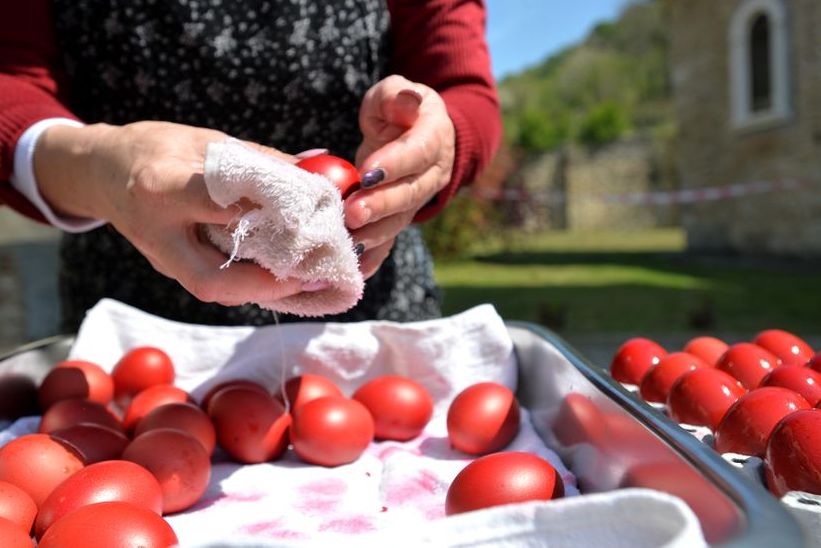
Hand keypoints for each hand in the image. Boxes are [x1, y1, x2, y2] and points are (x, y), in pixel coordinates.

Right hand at [34, 121, 307, 305]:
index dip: (260, 215)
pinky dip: (250, 283)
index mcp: (162, 187)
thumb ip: (256, 160)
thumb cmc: (155, 148)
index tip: (304, 214)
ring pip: (214, 291)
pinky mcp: (170, 269)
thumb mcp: (203, 140)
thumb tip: (312, 171)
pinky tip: (282, 275)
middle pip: (211, 279)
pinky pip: (214, 285)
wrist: (103, 172)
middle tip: (311, 275)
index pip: (214, 206)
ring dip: (263, 289)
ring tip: (306, 278)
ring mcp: (162, 259)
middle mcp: (159, 233)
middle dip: (265, 285)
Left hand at [348, 75, 454, 277]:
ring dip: (375, 234)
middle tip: (352, 214)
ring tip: (349, 242)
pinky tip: (355, 269)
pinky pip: (390, 239)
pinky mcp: (401, 217)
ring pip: (400, 220)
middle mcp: (432, 174)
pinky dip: (374, 257)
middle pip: (409, 194)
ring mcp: (418, 200)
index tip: (366, 173)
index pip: (417, 152)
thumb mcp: (395, 93)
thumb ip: (397, 96)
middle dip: (381, 206)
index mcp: (434, 138)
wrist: (416, 135)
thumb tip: (409, 100)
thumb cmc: (398, 110)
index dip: (394, 164)